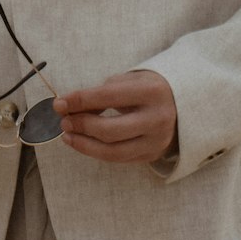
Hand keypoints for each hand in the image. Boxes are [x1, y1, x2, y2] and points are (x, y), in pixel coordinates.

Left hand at [53, 70, 176, 163]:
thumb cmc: (146, 88)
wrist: (181, 104)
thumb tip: (71, 109)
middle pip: (110, 130)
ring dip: (84, 145)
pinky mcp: (152, 155)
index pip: (108, 97)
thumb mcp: (128, 81)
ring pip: (113, 152)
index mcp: (151, 91)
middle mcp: (157, 118)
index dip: (80, 101)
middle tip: (64, 121)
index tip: (59, 104)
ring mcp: (156, 141)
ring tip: (67, 136)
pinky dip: (96, 152)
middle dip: (81, 126)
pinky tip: (82, 143)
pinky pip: (119, 158)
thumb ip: (101, 93)